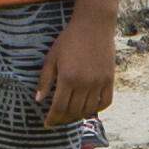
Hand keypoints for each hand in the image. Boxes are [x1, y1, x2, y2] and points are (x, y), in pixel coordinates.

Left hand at [40, 9, 119, 126]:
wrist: (94, 25)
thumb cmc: (69, 39)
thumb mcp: (52, 57)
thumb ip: (45, 80)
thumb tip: (38, 100)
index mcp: (68, 78)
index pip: (59, 107)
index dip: (52, 119)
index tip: (47, 123)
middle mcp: (84, 83)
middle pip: (73, 111)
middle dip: (63, 119)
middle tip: (57, 120)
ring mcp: (99, 82)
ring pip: (88, 110)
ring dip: (78, 116)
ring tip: (71, 115)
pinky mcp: (110, 79)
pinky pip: (105, 102)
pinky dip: (97, 108)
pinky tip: (89, 108)